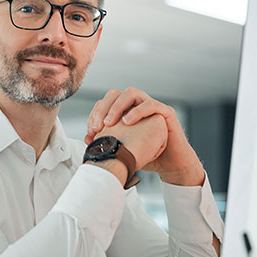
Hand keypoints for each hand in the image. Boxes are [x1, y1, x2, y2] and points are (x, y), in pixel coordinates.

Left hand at [86, 88, 204, 185]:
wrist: (169, 163)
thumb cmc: (146, 154)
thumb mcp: (122, 148)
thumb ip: (107, 141)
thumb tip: (88, 139)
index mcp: (125, 110)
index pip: (105, 103)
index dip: (95, 114)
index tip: (90, 132)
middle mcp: (136, 104)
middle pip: (115, 94)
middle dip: (103, 108)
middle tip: (97, 126)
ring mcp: (151, 105)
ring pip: (131, 93)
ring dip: (117, 106)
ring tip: (110, 123)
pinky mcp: (165, 111)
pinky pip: (150, 104)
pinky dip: (137, 111)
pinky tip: (127, 122)